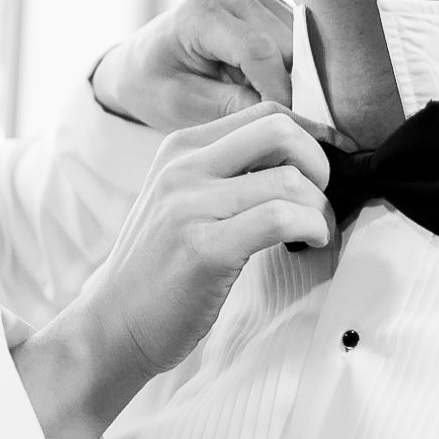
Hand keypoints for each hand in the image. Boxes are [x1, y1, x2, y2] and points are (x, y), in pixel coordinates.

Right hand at [13, 100, 331, 438]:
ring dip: (320, 208)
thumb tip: (298, 161)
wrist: (112, 326)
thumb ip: (226, 174)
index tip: (326, 170)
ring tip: (316, 232)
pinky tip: (310, 244)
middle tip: (321, 199)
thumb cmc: (159, 270)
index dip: (311, 136)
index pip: (265, 113)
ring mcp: (190, 206)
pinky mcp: (203, 248)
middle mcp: (183, 168)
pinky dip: (311, 228)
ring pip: (287, 179)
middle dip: (320, 162)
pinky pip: (278, 218)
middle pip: (281, 130)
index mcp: (180, 149)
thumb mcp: (182, 202)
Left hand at [90, 0, 292, 131]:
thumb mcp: (183, 106)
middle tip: (273, 119)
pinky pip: (302, 40)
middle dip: (291, 87)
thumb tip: (285, 113)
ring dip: (295, 77)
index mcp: (200, 14)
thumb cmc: (155, 86)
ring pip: (303, 42)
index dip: (279, 92)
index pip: (259, 50)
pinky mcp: (269, 7)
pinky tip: (268, 84)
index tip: (281, 125)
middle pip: (289, 45)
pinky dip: (295, 68)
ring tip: (262, 100)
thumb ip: (233, 108)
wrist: (140, 66)